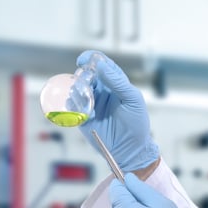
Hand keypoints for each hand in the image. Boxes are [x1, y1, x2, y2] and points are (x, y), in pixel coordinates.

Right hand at [77, 50, 159, 171]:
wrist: (130, 149)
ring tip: (88, 102)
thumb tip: (101, 65)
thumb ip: (118, 82)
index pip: (102, 64)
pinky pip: (71, 106)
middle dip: (83, 76)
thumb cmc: (136, 124)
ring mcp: (91, 103)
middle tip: (87, 84)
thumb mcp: (132, 100)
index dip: (92, 58)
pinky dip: (74, 105)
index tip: (84, 59)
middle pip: (86, 75)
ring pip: (76, 89)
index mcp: (115, 83)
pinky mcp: (82, 116)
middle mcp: (101, 91)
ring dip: (78, 91)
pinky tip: (87, 113)